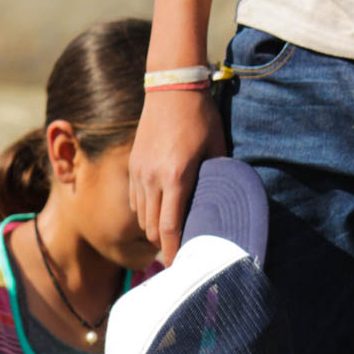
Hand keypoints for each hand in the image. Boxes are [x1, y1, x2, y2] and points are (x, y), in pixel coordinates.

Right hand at [129, 90, 226, 264]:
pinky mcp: (133, 165)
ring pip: (142, 217)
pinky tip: (159, 212)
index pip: (170, 228)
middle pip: (153, 229)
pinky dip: (146, 213)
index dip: (172, 252)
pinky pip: (136, 201)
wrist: (171, 86)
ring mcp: (139, 172)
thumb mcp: (217, 148)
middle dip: (164, 246)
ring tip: (170, 234)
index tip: (177, 266)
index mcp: (176, 178)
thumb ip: (216, 179)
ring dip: (155, 229)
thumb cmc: (201, 117)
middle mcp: (153, 179)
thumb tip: (221, 206)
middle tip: (179, 253)